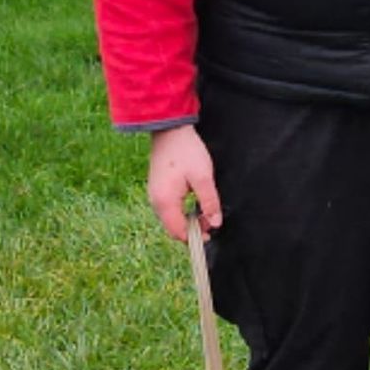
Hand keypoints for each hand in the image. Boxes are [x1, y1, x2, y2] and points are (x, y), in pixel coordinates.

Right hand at [148, 125, 221, 241]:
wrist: (170, 132)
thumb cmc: (186, 152)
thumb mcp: (203, 177)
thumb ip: (209, 202)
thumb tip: (216, 223)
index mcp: (165, 202)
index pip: (177, 231)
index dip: (194, 237)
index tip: (211, 234)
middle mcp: (155, 202)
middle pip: (173, 227)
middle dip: (192, 229)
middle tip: (211, 220)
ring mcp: (154, 196)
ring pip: (171, 219)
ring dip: (188, 220)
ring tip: (206, 211)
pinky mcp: (157, 190)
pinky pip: (169, 209)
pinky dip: (182, 212)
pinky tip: (195, 203)